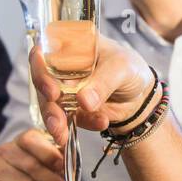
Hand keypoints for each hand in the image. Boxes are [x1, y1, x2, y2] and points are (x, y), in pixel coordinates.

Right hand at [30, 37, 155, 147]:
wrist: (141, 94)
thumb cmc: (130, 68)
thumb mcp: (121, 68)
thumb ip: (103, 83)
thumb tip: (83, 100)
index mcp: (70, 47)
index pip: (43, 53)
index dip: (40, 70)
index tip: (52, 90)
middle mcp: (61, 67)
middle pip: (42, 83)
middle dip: (48, 104)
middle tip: (56, 120)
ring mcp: (63, 89)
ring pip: (49, 105)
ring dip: (56, 121)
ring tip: (64, 133)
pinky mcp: (69, 109)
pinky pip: (66, 120)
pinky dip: (78, 126)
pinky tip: (101, 123)